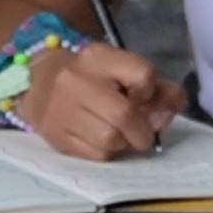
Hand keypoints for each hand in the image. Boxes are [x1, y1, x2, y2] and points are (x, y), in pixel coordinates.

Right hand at [20, 44, 187, 160]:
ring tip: (119, 135)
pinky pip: (96, 155)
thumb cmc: (90, 77)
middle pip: (125, 114)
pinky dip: (108, 152)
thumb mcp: (120, 69)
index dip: (151, 93)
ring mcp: (62, 109)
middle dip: (142, 130)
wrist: (38, 84)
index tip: (144, 99)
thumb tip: (174, 107)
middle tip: (142, 133)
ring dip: (124, 143)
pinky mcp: (56, 135)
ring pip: (110, 139)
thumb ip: (156, 87)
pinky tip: (102, 141)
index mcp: (98, 57)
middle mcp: (77, 80)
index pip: (143, 75)